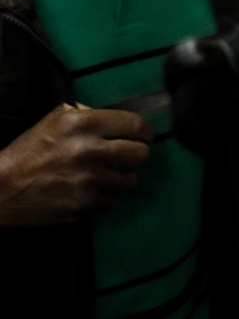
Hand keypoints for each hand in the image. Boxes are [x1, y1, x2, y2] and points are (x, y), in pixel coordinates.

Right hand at [0, 104, 153, 226]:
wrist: (1, 189)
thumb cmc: (30, 151)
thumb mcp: (55, 120)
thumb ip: (87, 114)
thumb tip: (117, 120)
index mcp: (83, 124)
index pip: (135, 124)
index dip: (145, 131)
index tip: (144, 136)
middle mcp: (89, 150)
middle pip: (141, 154)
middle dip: (139, 155)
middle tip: (131, 157)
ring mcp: (88, 180)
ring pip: (131, 181)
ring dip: (124, 178)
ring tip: (110, 175)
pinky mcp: (85, 205)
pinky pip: (113, 200)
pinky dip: (107, 196)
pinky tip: (93, 190)